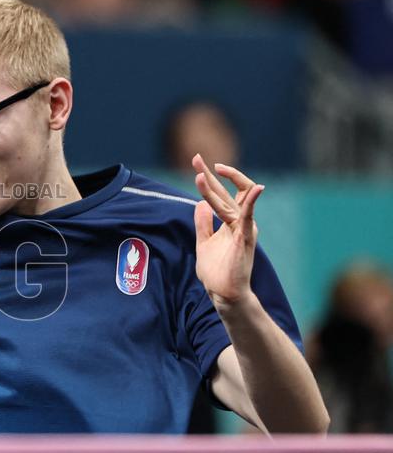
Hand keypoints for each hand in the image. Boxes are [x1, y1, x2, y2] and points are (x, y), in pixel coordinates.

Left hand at [192, 154, 264, 306]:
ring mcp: (244, 229)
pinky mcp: (245, 238)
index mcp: (230, 222)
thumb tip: (200, 203)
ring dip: (215, 188)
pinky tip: (257, 188)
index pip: (220, 194)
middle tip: (196, 158)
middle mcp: (240, 222)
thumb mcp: (203, 242)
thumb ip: (203, 223)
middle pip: (227, 191)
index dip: (209, 178)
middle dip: (211, 174)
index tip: (197, 164)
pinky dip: (252, 202)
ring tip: (201, 174)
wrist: (223, 294)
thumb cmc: (216, 272)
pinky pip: (249, 217)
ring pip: (231, 201)